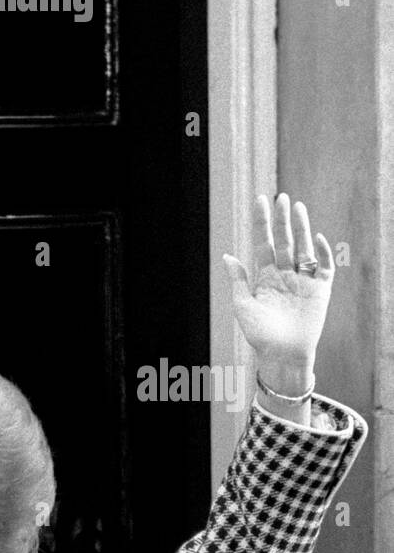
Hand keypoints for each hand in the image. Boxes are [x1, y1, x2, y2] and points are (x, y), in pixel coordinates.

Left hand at [222, 193, 331, 386]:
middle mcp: (284, 274)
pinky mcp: (321, 289)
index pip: (263, 243)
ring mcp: (303, 280)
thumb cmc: (259, 334)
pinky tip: (315, 238)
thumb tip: (227, 256)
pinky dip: (322, 252)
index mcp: (264, 277)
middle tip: (280, 197)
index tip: (259, 200)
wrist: (281, 354)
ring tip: (296, 207)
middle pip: (283, 241)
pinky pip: (324, 266)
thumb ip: (238, 280)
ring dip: (301, 227)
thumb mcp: (243, 305)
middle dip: (281, 220)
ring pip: (302, 248)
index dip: (261, 223)